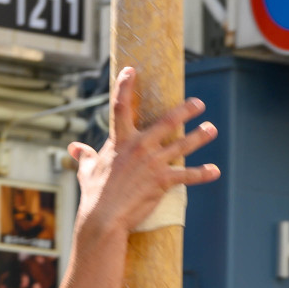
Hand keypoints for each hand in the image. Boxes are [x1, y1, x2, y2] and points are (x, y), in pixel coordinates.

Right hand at [69, 68, 219, 242]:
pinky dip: (202, 174)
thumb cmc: (93, 194)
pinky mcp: (162, 181)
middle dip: (185, 110)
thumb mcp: (85, 170)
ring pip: (182, 145)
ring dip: (199, 136)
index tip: (131, 70)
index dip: (125, 85)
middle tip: (199, 103)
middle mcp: (139, 146)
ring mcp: (153, 163)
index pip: (120, 106)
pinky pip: (187, 176)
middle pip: (166, 121)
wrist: (103, 218)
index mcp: (120, 140)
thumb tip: (73, 148)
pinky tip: (215, 171)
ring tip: (211, 129)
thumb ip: (83, 155)